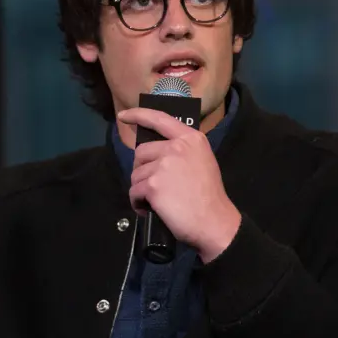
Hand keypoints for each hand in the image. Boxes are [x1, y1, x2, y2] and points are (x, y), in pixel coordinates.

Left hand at [118, 107, 241, 261]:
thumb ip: (181, 151)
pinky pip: (134, 191)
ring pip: (136, 173)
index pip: (159, 119)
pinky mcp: (154, 184)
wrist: (214, 221)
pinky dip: (138, 202)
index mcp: (190, 139)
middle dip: (142, 169)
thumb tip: (156, 150)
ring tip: (157, 201)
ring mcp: (164, 165)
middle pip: (141, 152)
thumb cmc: (208, 195)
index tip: (123, 117)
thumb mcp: (202, 161)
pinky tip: (150, 209)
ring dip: (141, 188)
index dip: (138, 115)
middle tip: (154, 186)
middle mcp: (177, 147)